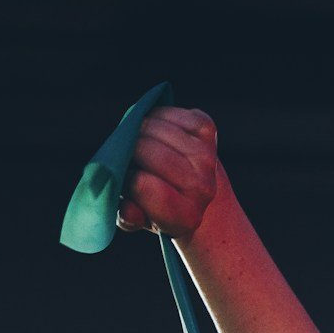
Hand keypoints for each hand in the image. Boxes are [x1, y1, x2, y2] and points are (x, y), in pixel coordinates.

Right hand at [115, 107, 227, 238]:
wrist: (196, 193)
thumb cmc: (158, 206)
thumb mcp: (140, 219)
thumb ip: (129, 217)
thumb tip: (127, 206)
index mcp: (184, 216)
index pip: (142, 184)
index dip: (126, 178)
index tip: (127, 181)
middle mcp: (201, 187)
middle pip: (148, 151)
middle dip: (128, 150)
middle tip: (128, 158)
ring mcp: (206, 156)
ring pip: (155, 128)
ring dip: (139, 131)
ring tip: (139, 145)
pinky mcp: (207, 130)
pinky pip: (168, 113)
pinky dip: (155, 118)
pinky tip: (156, 133)